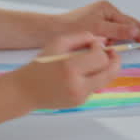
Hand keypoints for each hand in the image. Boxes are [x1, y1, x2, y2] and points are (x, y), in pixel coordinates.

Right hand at [7, 32, 122, 110]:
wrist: (25, 91)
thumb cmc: (40, 66)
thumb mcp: (57, 43)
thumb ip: (81, 37)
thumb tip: (101, 39)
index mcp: (70, 68)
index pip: (100, 58)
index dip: (101, 48)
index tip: (95, 44)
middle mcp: (77, 85)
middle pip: (110, 72)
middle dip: (115, 60)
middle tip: (112, 52)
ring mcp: (80, 97)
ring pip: (105, 80)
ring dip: (106, 69)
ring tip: (99, 59)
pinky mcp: (80, 103)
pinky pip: (95, 87)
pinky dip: (95, 77)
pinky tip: (86, 71)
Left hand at [52, 0, 139, 43]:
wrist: (51, 32)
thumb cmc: (71, 28)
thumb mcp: (98, 29)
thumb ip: (118, 31)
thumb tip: (136, 31)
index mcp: (106, 8)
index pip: (129, 21)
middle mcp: (104, 12)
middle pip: (125, 25)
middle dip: (135, 34)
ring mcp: (99, 20)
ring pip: (117, 32)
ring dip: (122, 40)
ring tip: (130, 46)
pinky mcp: (93, 29)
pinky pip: (109, 36)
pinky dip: (113, 42)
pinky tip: (113, 48)